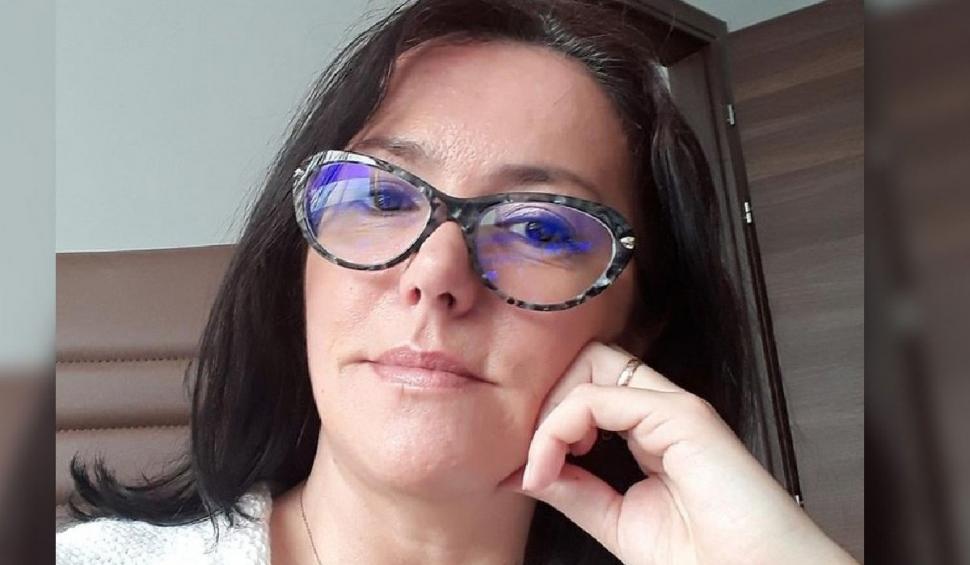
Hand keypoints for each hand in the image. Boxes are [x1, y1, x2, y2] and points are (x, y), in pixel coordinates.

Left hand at [499, 341, 856, 564]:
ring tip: (542, 464)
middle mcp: (662, 409)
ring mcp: (673, 407)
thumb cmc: (704, 557)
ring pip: (588, 366)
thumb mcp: (617, 521)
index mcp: (650, 430)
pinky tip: (552, 466)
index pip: (587, 388)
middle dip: (546, 400)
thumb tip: (523, 470)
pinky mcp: (682, 416)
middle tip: (533, 457)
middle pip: (587, 362)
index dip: (547, 418)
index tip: (525, 469)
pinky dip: (558, 429)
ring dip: (549, 412)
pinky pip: (596, 399)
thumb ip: (576, 490)